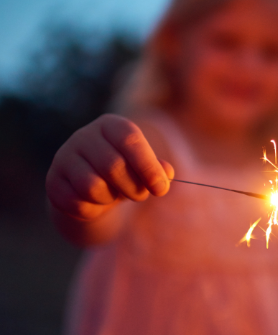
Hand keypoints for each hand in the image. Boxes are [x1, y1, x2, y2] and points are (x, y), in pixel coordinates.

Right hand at [46, 114, 173, 221]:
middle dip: (134, 188)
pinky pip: (76, 203)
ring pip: (93, 187)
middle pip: (113, 166)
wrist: (93, 189)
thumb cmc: (126, 173)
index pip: (130, 139)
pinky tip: (96, 202)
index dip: (148, 166)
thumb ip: (157, 169)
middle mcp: (84, 135)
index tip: (162, 190)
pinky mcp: (53, 181)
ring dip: (111, 198)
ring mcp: (64, 157)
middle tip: (140, 195)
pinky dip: (93, 209)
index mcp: (111, 125)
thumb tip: (167, 173)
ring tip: (115, 194)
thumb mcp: (144, 168)